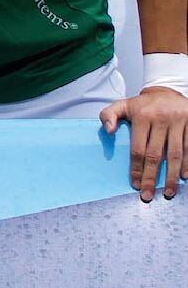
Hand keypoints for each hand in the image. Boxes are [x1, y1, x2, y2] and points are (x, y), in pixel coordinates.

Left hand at [103, 85, 185, 200]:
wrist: (167, 91)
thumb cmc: (142, 105)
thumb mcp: (122, 105)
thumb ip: (108, 115)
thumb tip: (108, 131)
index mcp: (142, 116)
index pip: (138, 148)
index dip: (136, 168)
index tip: (135, 184)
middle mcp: (162, 119)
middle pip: (156, 155)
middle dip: (152, 177)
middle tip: (148, 195)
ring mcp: (179, 122)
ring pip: (176, 154)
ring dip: (172, 176)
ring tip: (169, 192)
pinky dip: (187, 164)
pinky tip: (184, 177)